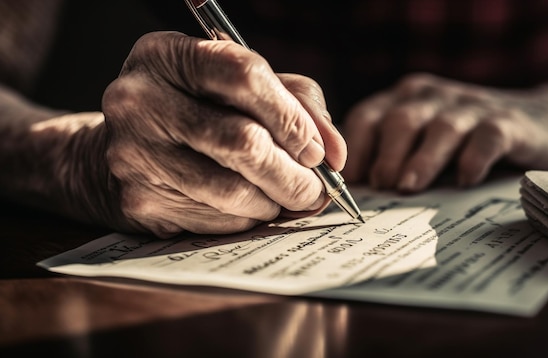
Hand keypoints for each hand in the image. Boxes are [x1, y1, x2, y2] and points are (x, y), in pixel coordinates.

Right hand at [98, 31, 345, 236]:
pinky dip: (247, 220)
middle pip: (243, 142)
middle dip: (294, 175)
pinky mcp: (139, 202)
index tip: (317, 151)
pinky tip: (249, 209)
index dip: (292, 118)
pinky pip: (216, 220)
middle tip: (316, 189)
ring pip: (232, 190)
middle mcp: (141, 100)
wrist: (113, 156)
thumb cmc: (193, 113)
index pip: (244, 75)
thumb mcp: (236, 88)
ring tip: (284, 198)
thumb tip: (335, 154)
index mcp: (168, 55)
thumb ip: (294, 103)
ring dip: (274, 202)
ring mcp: (134, 154)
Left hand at [341, 73, 547, 191]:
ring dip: (422, 159)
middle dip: (386, 154)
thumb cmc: (463, 140)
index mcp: (405, 98)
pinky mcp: (506, 123)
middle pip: (400, 120)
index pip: (367, 116)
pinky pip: (486, 139)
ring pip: (441, 130)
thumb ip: (393, 155)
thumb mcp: (423, 138)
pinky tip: (465, 180)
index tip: (349, 180)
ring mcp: (470, 107)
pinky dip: (474, 159)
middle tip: (380, 184)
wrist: (540, 119)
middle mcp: (432, 96)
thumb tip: (359, 195)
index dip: (354, 148)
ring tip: (408, 187)